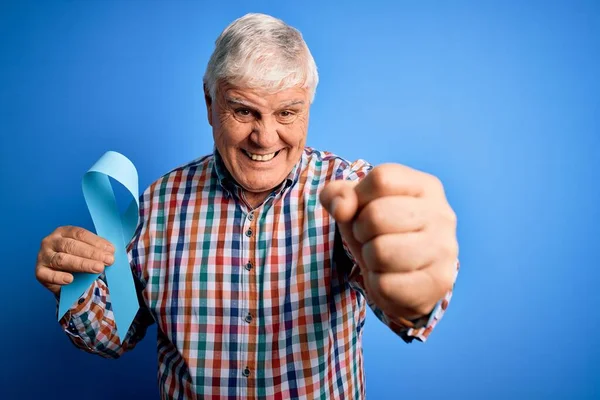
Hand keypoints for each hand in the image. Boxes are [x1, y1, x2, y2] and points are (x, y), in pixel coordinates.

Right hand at [35, 226, 114, 294]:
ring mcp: (43, 256)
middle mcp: (51, 241)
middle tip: (108, 260)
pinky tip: (70, 279)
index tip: (111, 250)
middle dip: (92, 253)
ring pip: (62, 260)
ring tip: (98, 268)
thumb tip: (112, 251)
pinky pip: (48, 275)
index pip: (80, 234)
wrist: (63, 276)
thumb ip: (97, 249)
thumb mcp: (87, 250)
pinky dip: (59, 277)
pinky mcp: (39, 272)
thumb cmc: (78, 259)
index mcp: (63, 231)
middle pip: (71, 246)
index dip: (96, 242)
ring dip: (82, 264)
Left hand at [320, 164, 457, 319]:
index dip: (359, 197)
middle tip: (372, 238)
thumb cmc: (380, 231)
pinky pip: (385, 285)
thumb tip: (342, 208)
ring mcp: (444, 249)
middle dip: (360, 231)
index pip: (381, 179)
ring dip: (369, 259)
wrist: (408, 277)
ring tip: (381, 258)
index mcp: (425, 186)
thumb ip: (338, 195)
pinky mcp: (439, 282)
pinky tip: (391, 278)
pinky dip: (377, 284)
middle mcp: (442, 214)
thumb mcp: (355, 205)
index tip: (363, 209)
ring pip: (380, 252)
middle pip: (376, 216)